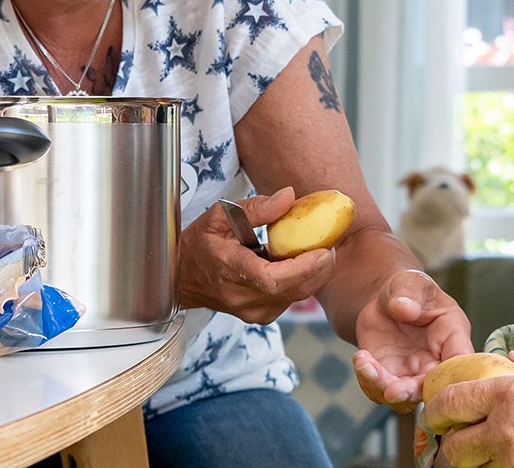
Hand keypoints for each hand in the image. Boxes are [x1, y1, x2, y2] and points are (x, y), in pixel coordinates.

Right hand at [176, 188, 338, 323]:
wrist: (183, 279)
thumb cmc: (200, 244)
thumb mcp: (219, 216)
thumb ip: (256, 208)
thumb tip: (289, 197)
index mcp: (230, 271)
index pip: (271, 279)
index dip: (303, 267)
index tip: (324, 250)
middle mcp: (243, 298)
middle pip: (293, 290)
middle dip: (320, 268)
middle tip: (331, 244)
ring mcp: (253, 312)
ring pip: (297, 296)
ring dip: (313, 274)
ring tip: (317, 249)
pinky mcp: (262, 316)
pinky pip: (292, 298)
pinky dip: (302, 280)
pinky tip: (301, 263)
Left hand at [351, 269, 472, 411]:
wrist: (385, 302)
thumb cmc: (409, 290)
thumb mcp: (410, 282)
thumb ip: (409, 292)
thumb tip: (404, 309)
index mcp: (453, 336)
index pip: (462, 361)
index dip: (454, 376)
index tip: (435, 379)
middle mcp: (436, 362)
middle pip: (433, 387)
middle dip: (413, 392)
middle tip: (393, 391)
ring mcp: (412, 373)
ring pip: (404, 396)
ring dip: (384, 388)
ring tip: (365, 365)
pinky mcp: (388, 376)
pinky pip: (379, 389)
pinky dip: (368, 379)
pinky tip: (360, 358)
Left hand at [424, 353, 513, 467]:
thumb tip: (511, 359)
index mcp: (513, 394)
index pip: (449, 404)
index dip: (436, 410)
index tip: (437, 415)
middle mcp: (508, 433)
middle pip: (453, 450)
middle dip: (454, 446)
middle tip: (464, 442)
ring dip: (480, 465)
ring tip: (495, 455)